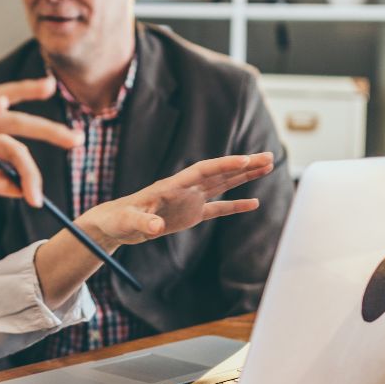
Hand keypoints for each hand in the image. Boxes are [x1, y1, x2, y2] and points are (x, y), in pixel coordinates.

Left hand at [74, 153, 274, 250]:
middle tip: (269, 156)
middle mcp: (185, 188)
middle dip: (244, 164)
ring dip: (245, 176)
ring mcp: (190, 200)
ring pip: (223, 184)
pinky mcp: (190, 214)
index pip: (203, 171)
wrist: (114, 223)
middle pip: (220, 172)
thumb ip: (142, 221)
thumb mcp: (127, 221)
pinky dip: (236, 205)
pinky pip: (218, 208)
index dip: (224, 164)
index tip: (246, 159)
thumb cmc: (118, 219)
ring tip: (268, 166)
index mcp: (172, 185)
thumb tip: (155, 227)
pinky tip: (254, 203)